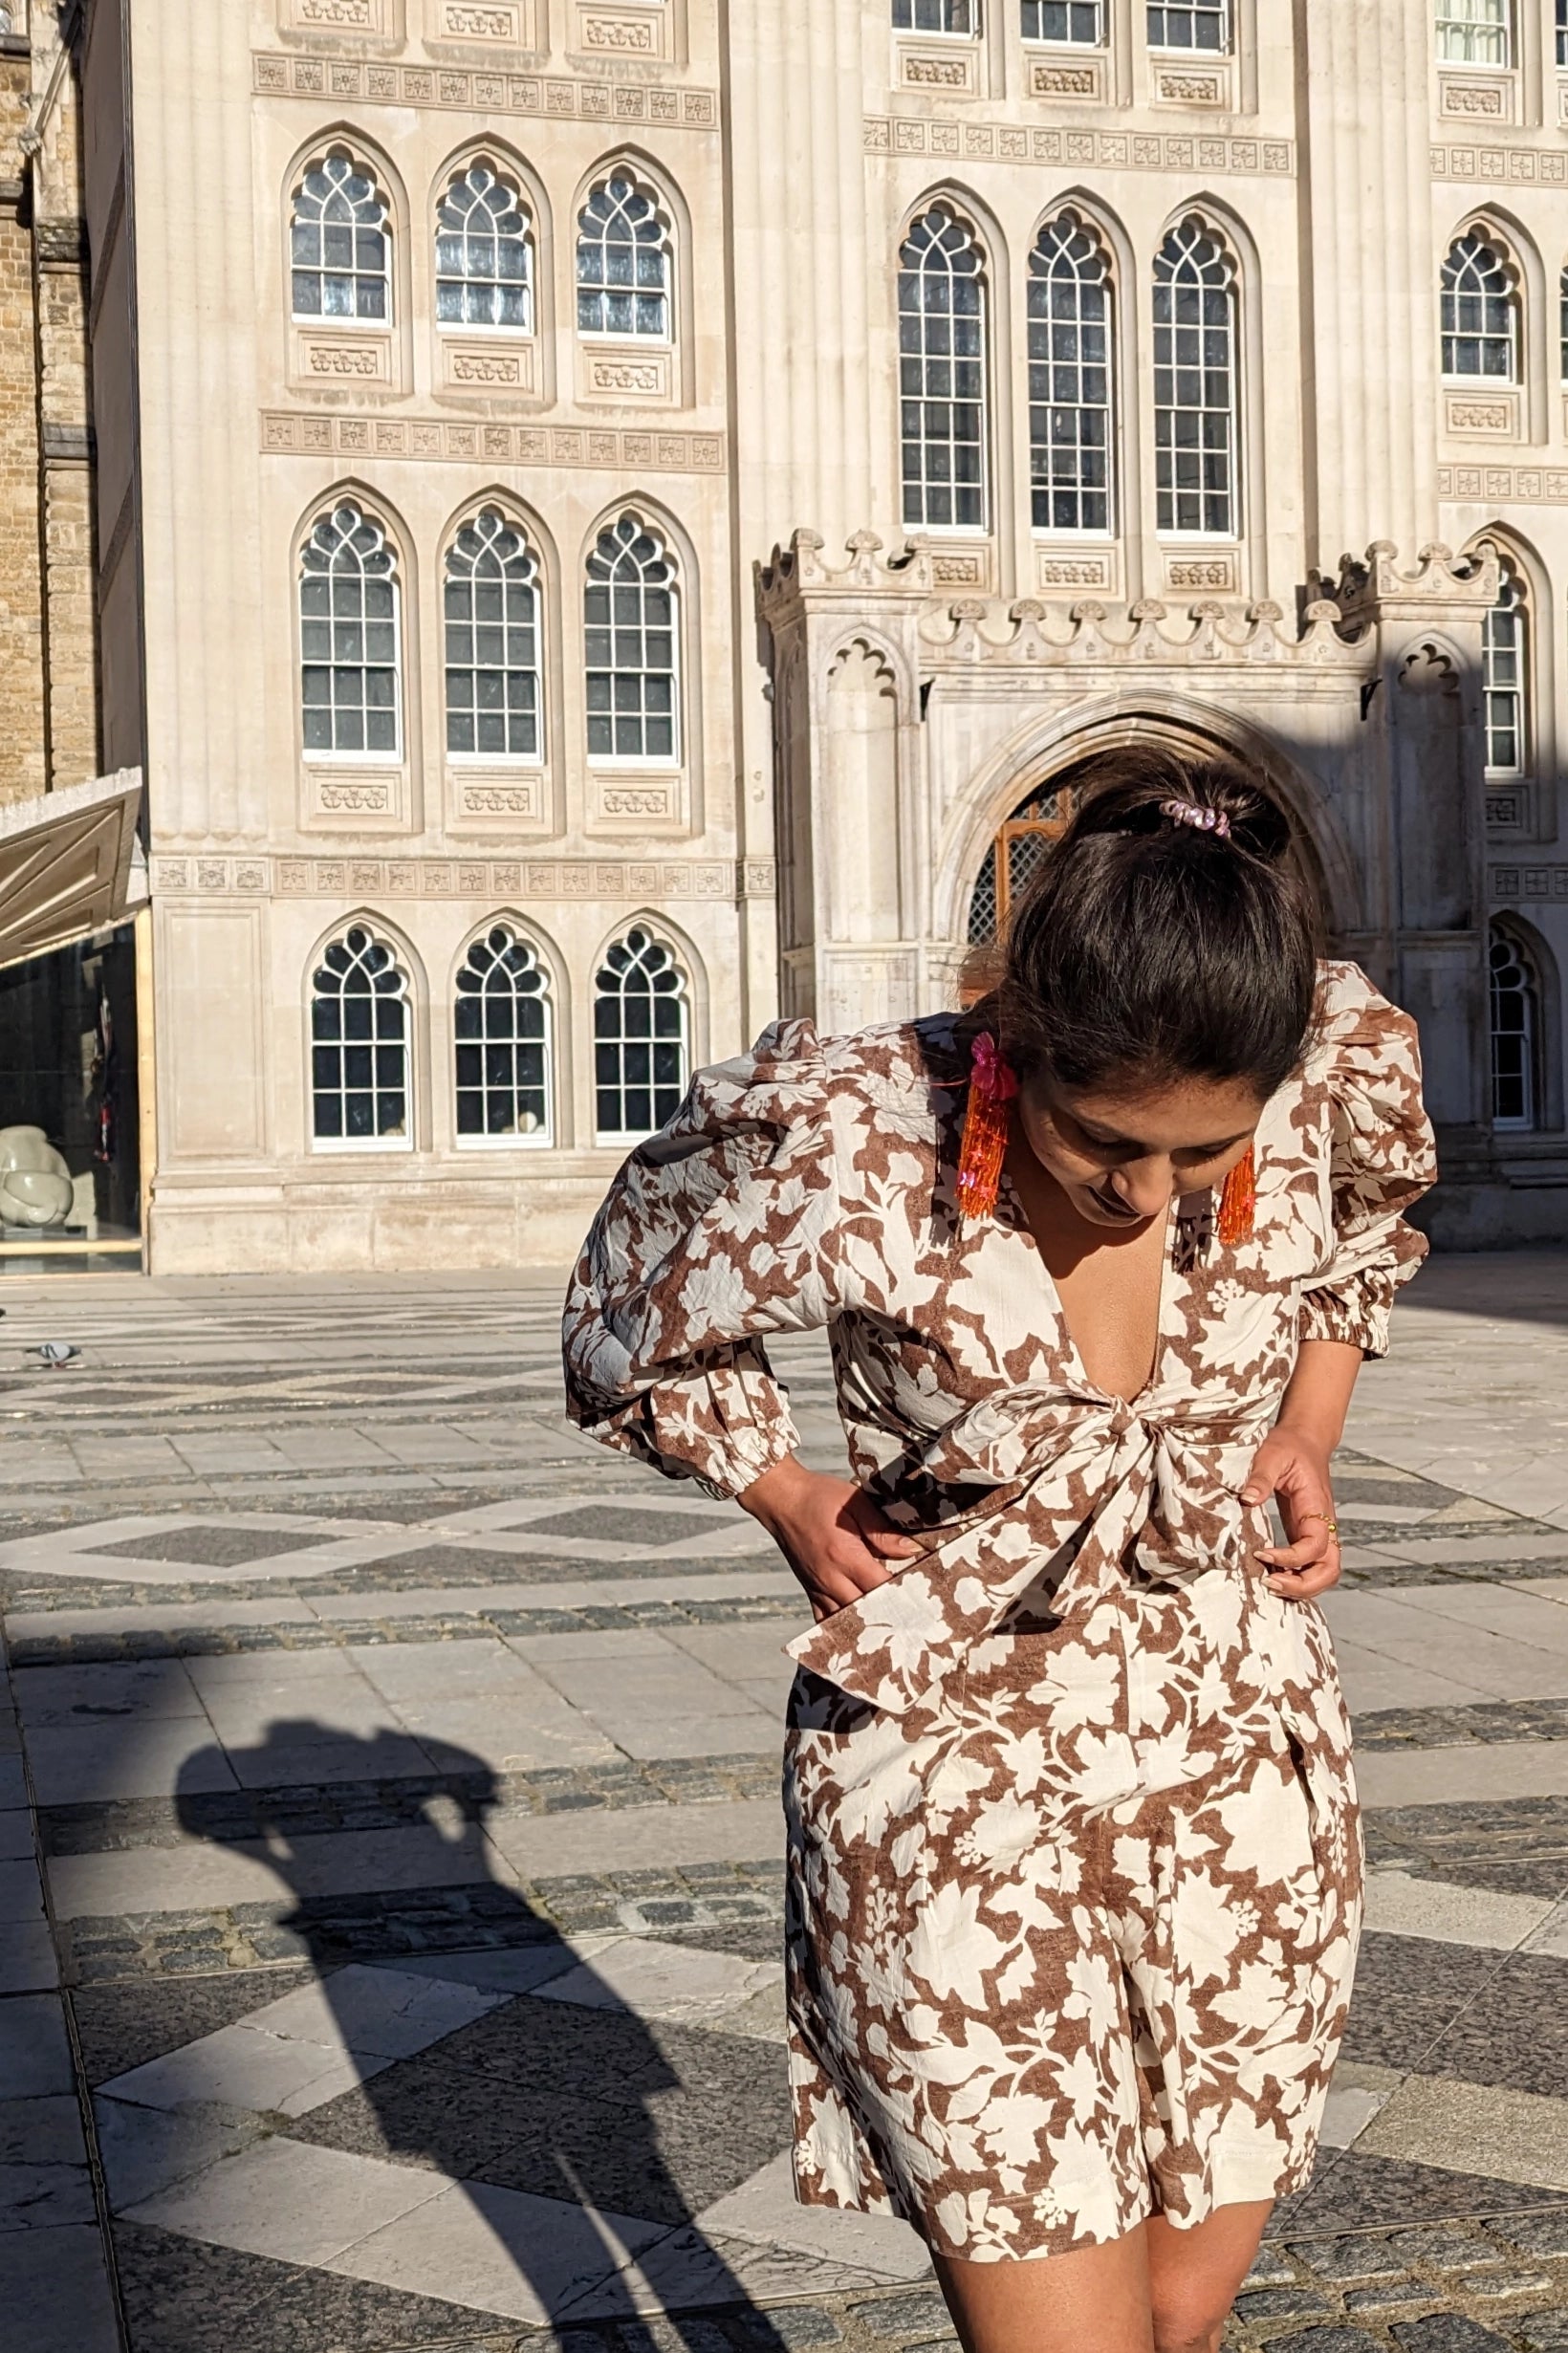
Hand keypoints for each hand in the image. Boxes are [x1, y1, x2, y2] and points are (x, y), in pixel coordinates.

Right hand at [738, 1456, 918, 1620]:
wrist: (781, 1499)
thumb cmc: (819, 1497)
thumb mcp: (855, 1503)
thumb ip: (882, 1530)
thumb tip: (910, 1550)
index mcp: (844, 1556)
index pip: (880, 1588)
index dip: (903, 1595)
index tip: (923, 1597)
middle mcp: (830, 1578)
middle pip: (866, 1611)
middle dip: (890, 1614)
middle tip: (915, 1615)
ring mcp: (818, 1588)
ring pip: (846, 1621)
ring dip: (868, 1623)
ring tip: (892, 1626)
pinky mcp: (810, 1590)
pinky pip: (824, 1620)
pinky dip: (841, 1628)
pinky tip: (858, 1631)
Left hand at [1241, 1425, 1342, 1600]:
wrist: (1304, 1441)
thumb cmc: (1290, 1446)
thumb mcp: (1272, 1454)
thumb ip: (1261, 1476)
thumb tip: (1247, 1499)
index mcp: (1317, 1506)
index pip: (1316, 1546)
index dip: (1291, 1557)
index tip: (1261, 1553)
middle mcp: (1324, 1525)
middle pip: (1330, 1570)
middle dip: (1303, 1585)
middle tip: (1269, 1583)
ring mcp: (1318, 1533)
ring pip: (1324, 1574)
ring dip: (1301, 1587)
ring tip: (1268, 1583)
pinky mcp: (1306, 1536)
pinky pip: (1310, 1567)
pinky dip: (1295, 1579)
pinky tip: (1271, 1576)